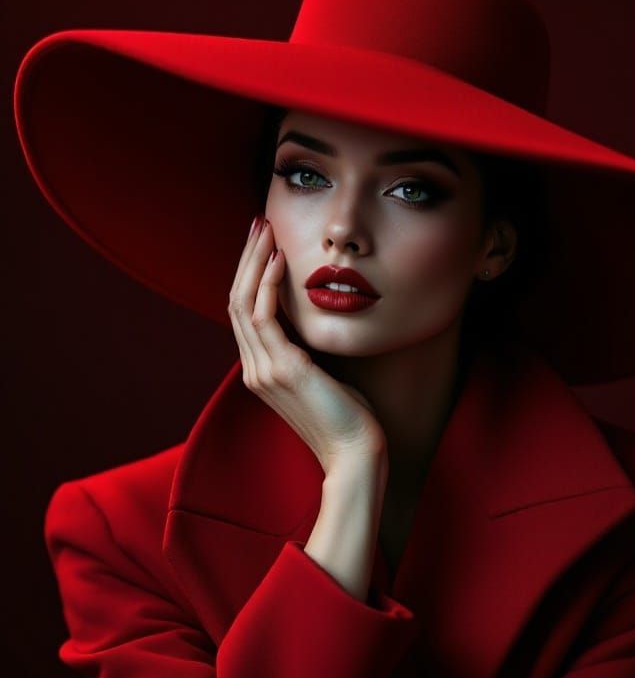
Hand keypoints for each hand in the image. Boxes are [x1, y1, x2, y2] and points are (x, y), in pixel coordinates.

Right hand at [228, 215, 387, 473]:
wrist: (355, 453)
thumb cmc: (348, 418)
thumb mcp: (324, 376)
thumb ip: (309, 351)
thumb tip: (315, 322)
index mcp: (261, 372)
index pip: (244, 313)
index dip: (249, 275)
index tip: (263, 244)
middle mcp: (254, 370)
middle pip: (236, 301)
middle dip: (246, 259)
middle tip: (258, 224)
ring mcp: (263, 371)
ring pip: (242, 302)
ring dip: (253, 262)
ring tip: (265, 230)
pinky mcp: (283, 370)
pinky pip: (263, 316)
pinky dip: (268, 283)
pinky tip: (279, 259)